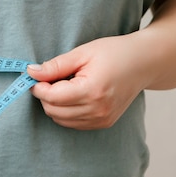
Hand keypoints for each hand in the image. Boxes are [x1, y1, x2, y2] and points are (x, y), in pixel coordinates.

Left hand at [27, 34, 150, 129]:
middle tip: (50, 78)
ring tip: (64, 85)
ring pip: (61, 119)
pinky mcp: (103, 123)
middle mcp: (97, 110)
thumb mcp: (83, 53)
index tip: (35, 75)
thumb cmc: (114, 53)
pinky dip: (66, 111)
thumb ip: (55, 65)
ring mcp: (102, 119)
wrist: (144, 63)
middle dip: (45, 95)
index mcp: (92, 91)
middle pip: (53, 111)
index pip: (51, 97)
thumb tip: (31, 73)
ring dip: (54, 104)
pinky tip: (74, 95)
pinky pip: (73, 123)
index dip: (38, 86)